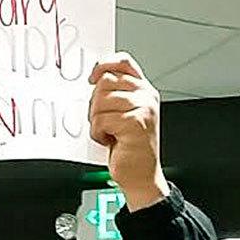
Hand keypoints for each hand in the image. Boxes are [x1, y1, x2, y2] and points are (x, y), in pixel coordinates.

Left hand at [89, 54, 168, 209]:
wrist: (142, 177)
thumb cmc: (131, 148)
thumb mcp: (124, 114)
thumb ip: (115, 94)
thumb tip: (95, 78)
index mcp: (145, 90)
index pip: (123, 62)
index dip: (103, 66)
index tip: (93, 78)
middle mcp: (147, 96)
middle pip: (105, 81)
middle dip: (95, 104)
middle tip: (104, 122)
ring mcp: (143, 108)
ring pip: (100, 101)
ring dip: (96, 121)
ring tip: (109, 133)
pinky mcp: (136, 123)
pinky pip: (102, 119)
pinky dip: (99, 133)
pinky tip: (110, 141)